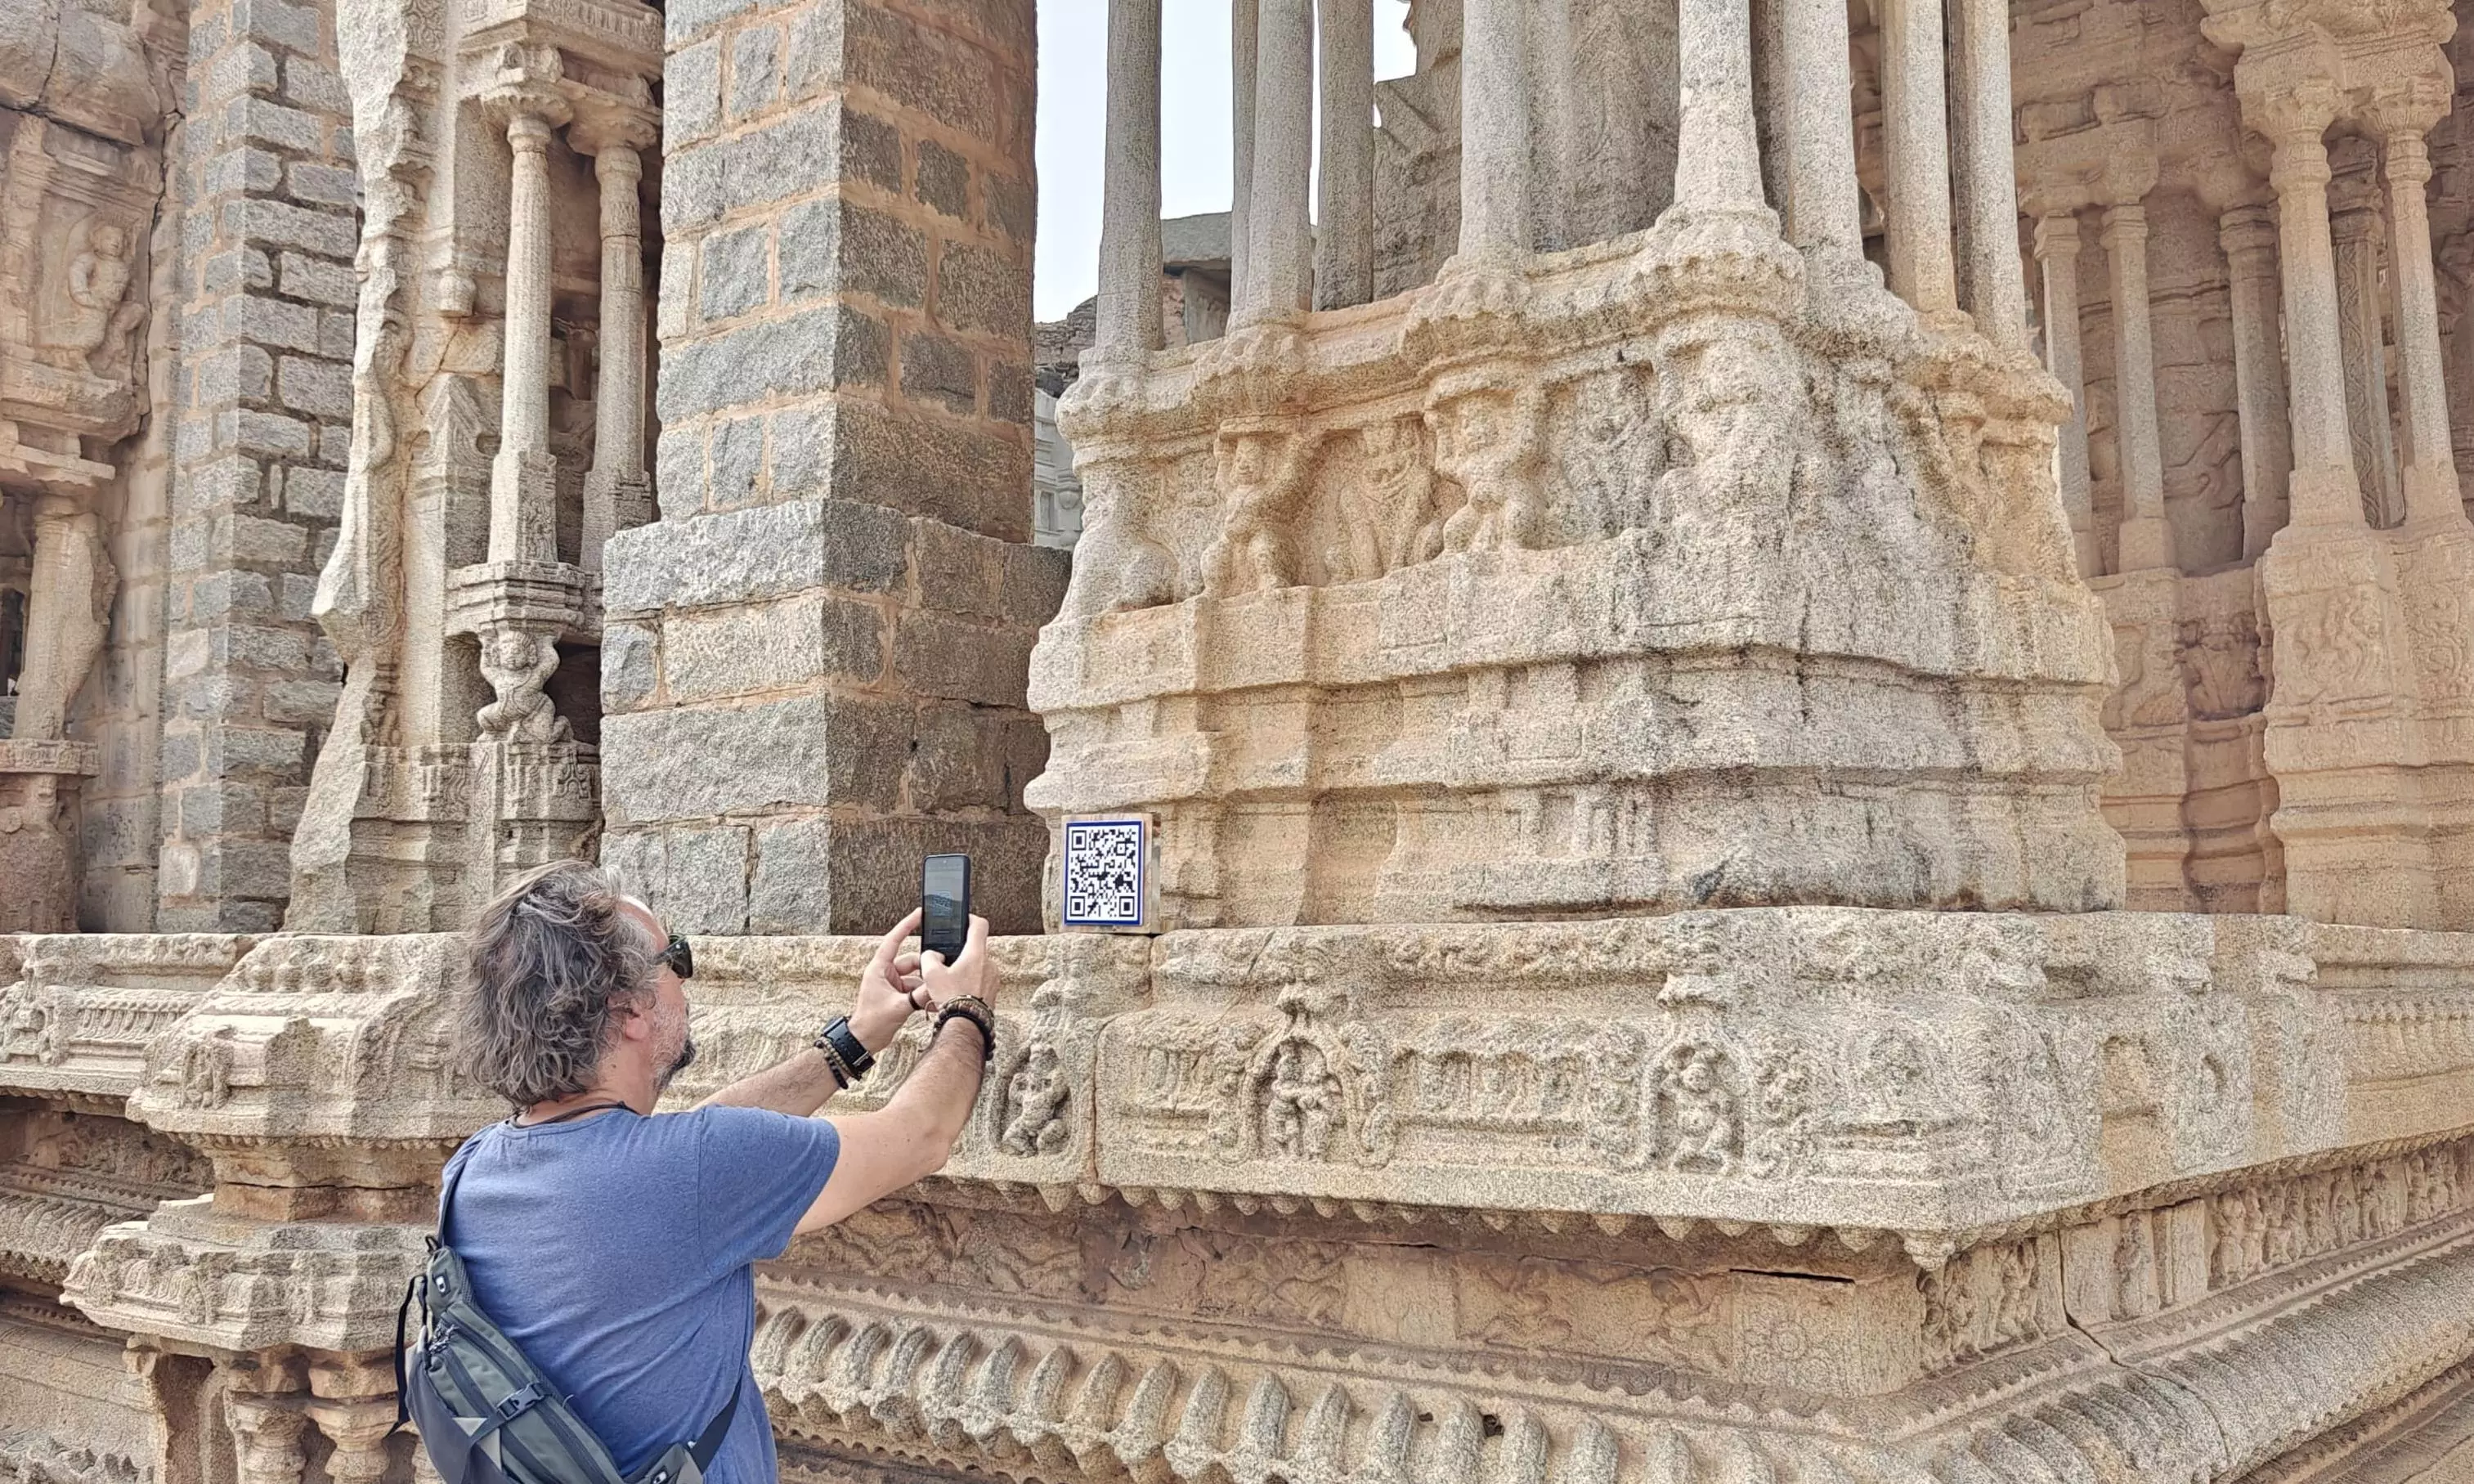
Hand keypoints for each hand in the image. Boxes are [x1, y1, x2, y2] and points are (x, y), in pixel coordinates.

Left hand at [849, 909, 925, 1053]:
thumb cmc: (872, 1022)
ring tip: (934, 991)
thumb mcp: (898, 1007)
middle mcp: (885, 973)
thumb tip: (936, 986)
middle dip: (925, 967)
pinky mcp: (897, 994)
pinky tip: (931, 1000)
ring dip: (924, 983)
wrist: (865, 1041)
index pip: (894, 940)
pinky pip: (914, 987)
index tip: (919, 914)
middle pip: (911, 961)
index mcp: (879, 969)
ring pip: (915, 975)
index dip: (906, 926)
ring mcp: (892, 983)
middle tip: (938, 970)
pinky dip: (922, 992)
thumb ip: (919, 996)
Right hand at [919, 914, 994, 1013]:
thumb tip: (932, 955)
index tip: (964, 919)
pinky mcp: (993, 991)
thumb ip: (929, 957)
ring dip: (967, 969)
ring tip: (952, 981)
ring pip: (978, 966)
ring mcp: (993, 978)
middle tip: (949, 961)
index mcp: (976, 954)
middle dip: (962, 952)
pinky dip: (971, 982)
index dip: (970, 919)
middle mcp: (989, 964)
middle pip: (976, 948)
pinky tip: (959, 992)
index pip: (979, 925)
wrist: (966, 1024)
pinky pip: (981, 980)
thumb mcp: (931, 974)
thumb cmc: (951, 999)